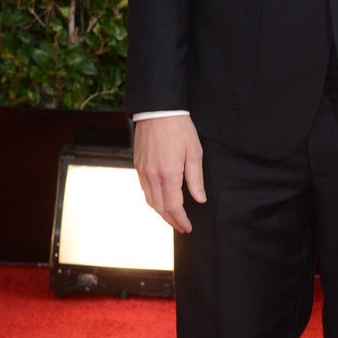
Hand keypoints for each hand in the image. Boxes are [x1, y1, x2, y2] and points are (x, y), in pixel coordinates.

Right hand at [133, 114, 205, 233]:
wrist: (158, 110)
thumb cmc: (180, 128)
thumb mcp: (194, 152)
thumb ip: (196, 178)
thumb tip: (200, 199)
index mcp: (169, 174)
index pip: (174, 206)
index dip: (181, 220)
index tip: (188, 227)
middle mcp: (153, 175)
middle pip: (160, 208)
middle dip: (171, 220)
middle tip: (182, 227)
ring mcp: (143, 171)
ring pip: (150, 200)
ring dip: (161, 212)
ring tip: (172, 218)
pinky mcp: (138, 165)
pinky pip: (144, 189)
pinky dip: (153, 200)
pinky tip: (161, 200)